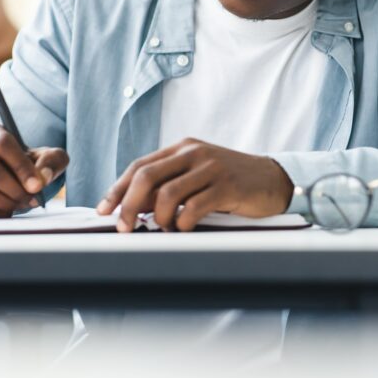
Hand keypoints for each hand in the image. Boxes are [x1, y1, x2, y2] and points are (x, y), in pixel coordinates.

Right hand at [0, 122, 68, 217]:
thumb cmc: (19, 163)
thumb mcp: (41, 156)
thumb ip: (51, 161)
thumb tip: (43, 176)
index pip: (2, 144)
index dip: (22, 167)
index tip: (38, 186)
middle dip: (16, 190)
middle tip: (32, 199)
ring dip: (6, 203)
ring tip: (21, 204)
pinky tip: (6, 209)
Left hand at [96, 138, 293, 231]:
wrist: (273, 179)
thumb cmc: (231, 181)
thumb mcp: (197, 174)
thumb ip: (169, 184)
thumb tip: (135, 207)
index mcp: (182, 148)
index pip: (139, 166)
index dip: (117, 189)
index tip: (104, 210)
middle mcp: (193, 153)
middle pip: (146, 176)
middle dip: (129, 205)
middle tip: (126, 228)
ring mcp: (210, 168)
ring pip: (167, 194)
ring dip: (159, 218)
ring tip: (165, 228)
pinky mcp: (226, 186)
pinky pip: (194, 207)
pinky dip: (183, 223)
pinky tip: (185, 228)